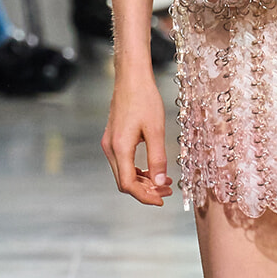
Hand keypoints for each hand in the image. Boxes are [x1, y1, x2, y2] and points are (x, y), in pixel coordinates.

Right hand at [101, 73, 173, 205]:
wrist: (131, 78)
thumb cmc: (144, 99)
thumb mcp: (156, 130)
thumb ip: (158, 158)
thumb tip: (160, 183)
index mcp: (120, 148)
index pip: (128, 184)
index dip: (145, 196)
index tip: (162, 200)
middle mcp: (110, 148)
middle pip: (124, 181)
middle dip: (146, 190)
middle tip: (167, 191)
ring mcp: (109, 143)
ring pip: (123, 173)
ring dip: (142, 181)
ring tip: (164, 181)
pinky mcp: (113, 138)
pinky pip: (123, 162)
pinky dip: (137, 170)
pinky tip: (153, 169)